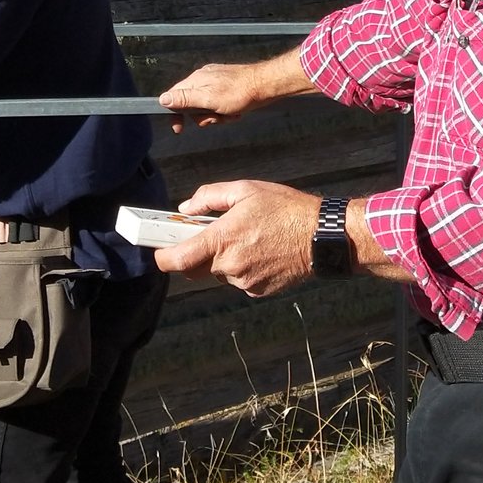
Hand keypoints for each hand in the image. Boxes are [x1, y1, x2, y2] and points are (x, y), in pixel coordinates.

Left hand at [151, 180, 319, 296]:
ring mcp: (244, 282)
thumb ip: (209, 197)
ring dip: (224, 259)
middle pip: (196, 268)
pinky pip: (239, 281)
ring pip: (219, 273)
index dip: (163, 257)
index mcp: (222, 240)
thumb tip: (186, 207)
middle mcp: (229, 266)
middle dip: (197, 253)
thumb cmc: (286, 209)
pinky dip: (242, 268)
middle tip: (210, 234)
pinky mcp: (258, 291)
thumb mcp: (245, 190)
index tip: (161, 249)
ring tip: (247, 237)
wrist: (322, 237)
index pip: (177, 260)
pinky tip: (260, 250)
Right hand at [160, 49, 314, 130]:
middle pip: (191, 105)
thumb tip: (162, 99)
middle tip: (216, 117)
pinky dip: (226, 112)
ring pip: (206, 107)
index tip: (178, 128)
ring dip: (217, 116)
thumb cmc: (240, 93)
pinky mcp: (226, 88)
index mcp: (196, 80)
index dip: (175, 114)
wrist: (265, 86)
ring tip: (230, 114)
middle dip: (203, 117)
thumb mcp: (209, 100)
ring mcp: (215, 83)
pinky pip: (218, 105)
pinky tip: (236, 111)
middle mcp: (203, 79)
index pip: (174, 97)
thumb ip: (185, 99)